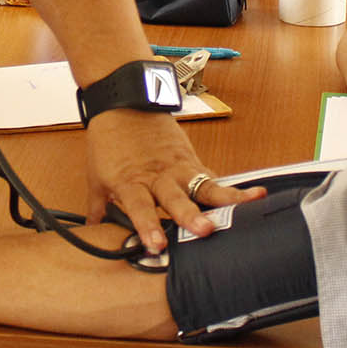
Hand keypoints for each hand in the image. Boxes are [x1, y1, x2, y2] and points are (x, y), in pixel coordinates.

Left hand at [84, 108, 262, 252]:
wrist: (124, 102)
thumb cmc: (110, 139)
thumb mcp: (97, 175)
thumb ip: (97, 206)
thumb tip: (92, 231)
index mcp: (131, 181)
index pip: (140, 208)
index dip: (148, 226)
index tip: (157, 245)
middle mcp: (159, 177)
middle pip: (177, 199)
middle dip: (192, 216)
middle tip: (206, 230)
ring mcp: (179, 167)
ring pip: (205, 186)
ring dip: (226, 199)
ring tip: (250, 205)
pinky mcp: (192, 160)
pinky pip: (212, 177)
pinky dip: (232, 188)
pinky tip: (254, 196)